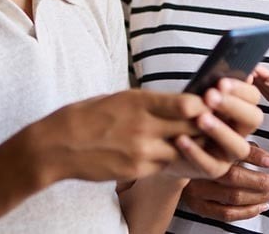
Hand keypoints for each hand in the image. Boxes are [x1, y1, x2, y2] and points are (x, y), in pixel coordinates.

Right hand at [31, 89, 205, 182]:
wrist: (57, 144)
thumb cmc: (86, 115)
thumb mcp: (119, 97)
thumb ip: (149, 102)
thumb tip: (177, 103)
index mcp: (140, 101)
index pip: (188, 105)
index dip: (203, 106)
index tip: (207, 105)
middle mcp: (144, 126)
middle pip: (192, 128)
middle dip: (203, 126)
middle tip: (210, 124)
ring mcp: (141, 151)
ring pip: (182, 150)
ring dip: (187, 145)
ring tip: (187, 140)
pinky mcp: (136, 170)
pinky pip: (164, 165)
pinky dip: (168, 159)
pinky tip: (163, 153)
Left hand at [162, 78, 264, 179]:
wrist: (166, 145)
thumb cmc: (185, 113)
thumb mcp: (195, 97)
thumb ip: (211, 86)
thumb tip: (229, 67)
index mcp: (240, 110)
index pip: (253, 98)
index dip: (240, 89)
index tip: (221, 82)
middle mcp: (241, 132)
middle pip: (253, 119)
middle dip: (233, 106)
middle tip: (211, 95)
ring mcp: (229, 153)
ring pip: (238, 146)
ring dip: (220, 130)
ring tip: (200, 118)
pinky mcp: (213, 171)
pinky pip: (209, 164)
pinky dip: (195, 151)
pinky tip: (181, 138)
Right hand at [181, 144, 268, 221]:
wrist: (177, 161)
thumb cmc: (205, 148)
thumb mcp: (222, 141)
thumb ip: (243, 147)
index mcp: (203, 148)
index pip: (232, 153)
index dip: (255, 157)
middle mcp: (197, 170)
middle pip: (234, 178)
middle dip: (261, 182)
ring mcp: (196, 190)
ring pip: (233, 198)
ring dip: (258, 198)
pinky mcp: (198, 206)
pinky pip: (226, 214)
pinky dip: (247, 212)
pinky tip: (262, 207)